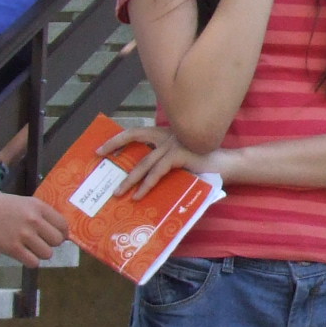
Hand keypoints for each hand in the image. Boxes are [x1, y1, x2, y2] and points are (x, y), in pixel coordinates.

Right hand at [0, 188, 66, 266]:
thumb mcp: (19, 202)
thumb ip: (36, 213)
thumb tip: (53, 228)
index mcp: (37, 205)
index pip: (62, 224)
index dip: (61, 233)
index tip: (54, 237)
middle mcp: (34, 219)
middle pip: (58, 240)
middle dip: (50, 244)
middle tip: (38, 243)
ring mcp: (24, 234)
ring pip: (48, 253)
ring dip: (39, 254)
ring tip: (28, 249)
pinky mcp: (13, 248)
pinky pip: (33, 262)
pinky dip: (29, 262)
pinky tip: (21, 255)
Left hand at [97, 123, 234, 199]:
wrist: (227, 166)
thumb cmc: (203, 167)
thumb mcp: (178, 163)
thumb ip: (162, 165)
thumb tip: (138, 180)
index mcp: (165, 135)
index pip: (136, 131)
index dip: (117, 138)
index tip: (100, 148)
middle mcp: (167, 135)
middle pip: (134, 136)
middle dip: (114, 145)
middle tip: (98, 156)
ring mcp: (174, 144)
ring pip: (144, 161)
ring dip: (130, 178)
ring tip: (119, 193)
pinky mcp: (180, 155)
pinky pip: (158, 170)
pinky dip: (148, 183)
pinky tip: (140, 195)